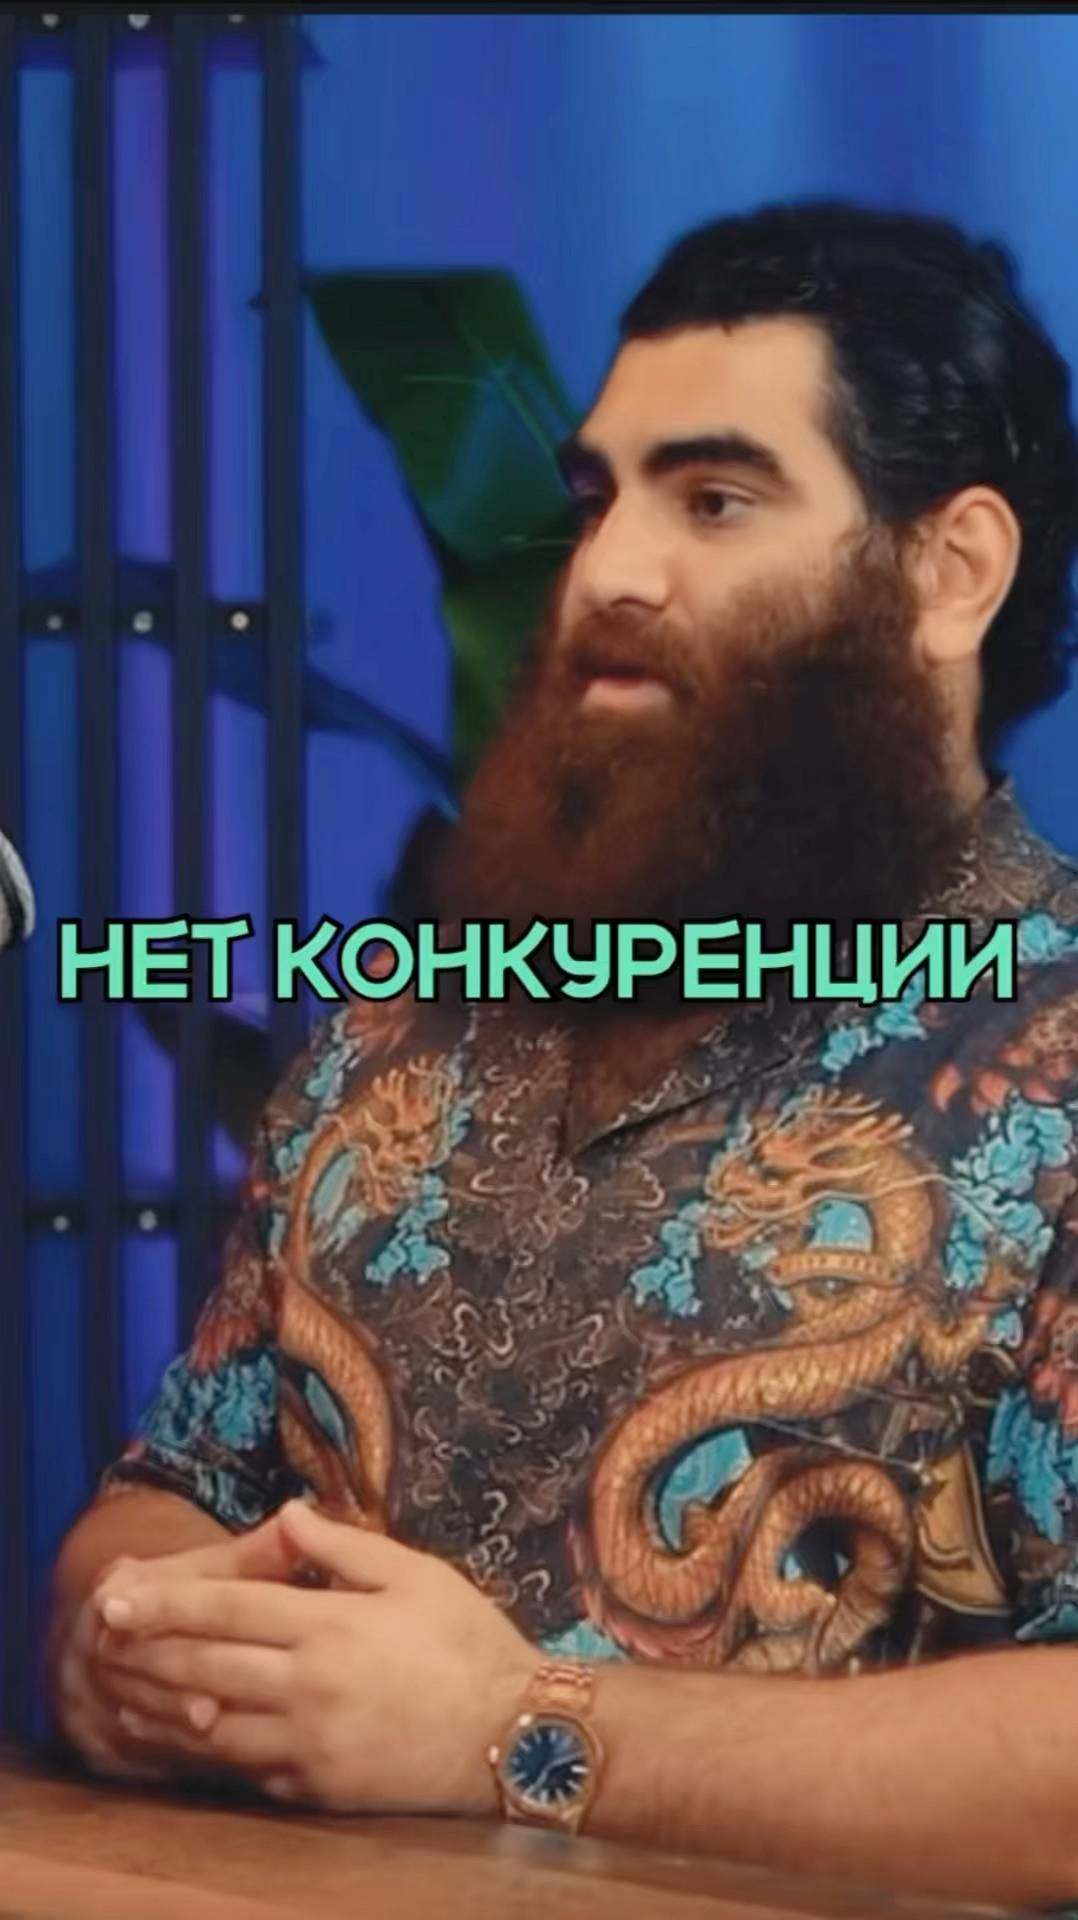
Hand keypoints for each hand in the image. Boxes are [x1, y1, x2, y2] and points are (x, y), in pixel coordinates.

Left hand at [97, 1501, 540, 1815]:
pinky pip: (247, 1771)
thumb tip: (286, 1514)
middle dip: (146, 1652)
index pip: (226, 1609)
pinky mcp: (318, 1788)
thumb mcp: (415, 1573)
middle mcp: (308, 1688)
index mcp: (329, 1626)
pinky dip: (209, 1754)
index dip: (165, 1603)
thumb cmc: (468, 1640)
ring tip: (123, 1692)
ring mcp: (310, 1745)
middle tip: (101, 1641)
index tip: (118, 1598)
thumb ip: (342, 1545)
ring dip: (161, 1709)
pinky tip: (187, 1739)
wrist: (512, 1732)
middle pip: (204, 1669)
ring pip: (213, 1728)